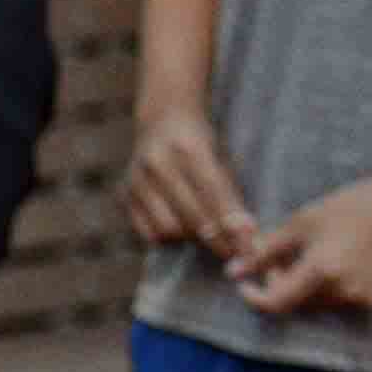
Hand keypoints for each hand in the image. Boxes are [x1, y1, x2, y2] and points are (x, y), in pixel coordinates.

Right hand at [115, 99, 262, 257]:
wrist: (162, 120)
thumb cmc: (201, 142)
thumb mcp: (221, 156)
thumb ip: (229, 193)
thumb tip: (245, 234)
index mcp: (188, 147)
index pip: (214, 194)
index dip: (232, 223)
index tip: (248, 246)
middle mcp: (157, 163)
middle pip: (191, 216)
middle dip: (216, 238)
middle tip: (233, 251)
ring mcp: (136, 179)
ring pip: (168, 228)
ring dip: (191, 237)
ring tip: (206, 234)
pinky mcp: (123, 193)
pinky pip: (147, 231)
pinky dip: (167, 237)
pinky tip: (181, 229)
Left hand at [224, 170, 371, 322]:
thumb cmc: (347, 208)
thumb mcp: (299, 225)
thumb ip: (264, 253)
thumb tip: (232, 273)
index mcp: (321, 272)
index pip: (276, 304)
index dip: (254, 298)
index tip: (244, 285)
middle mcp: (342, 292)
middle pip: (294, 304)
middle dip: (279, 286)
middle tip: (278, 260)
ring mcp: (361, 298)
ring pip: (314, 304)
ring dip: (301, 288)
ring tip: (306, 257)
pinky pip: (336, 302)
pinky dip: (324, 289)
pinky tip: (331, 262)